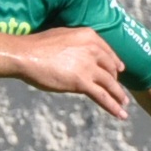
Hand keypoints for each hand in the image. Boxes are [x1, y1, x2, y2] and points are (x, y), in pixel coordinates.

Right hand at [12, 28, 130, 119]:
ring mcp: (89, 66)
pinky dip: (113, 107)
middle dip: (116, 81)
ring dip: (119, 95)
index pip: (108, 52)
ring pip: (110, 84)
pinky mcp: (82, 82)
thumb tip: (75, 55)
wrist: (26, 55)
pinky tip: (120, 114)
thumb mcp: (61, 36)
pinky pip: (103, 97)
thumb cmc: (36, 46)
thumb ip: (74, 44)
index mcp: (89, 36)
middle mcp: (93, 50)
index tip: (119, 70)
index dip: (115, 63)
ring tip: (124, 104)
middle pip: (111, 69)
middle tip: (119, 90)